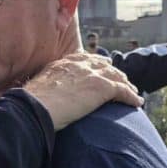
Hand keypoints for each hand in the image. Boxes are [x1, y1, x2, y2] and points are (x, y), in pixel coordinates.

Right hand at [22, 53, 141, 130]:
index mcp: (61, 63)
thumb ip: (44, 89)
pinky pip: (123, 91)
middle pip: (103, 65)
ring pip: (116, 76)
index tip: (102, 67)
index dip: (95, 63)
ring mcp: (91, 74)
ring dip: (125, 84)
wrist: (34, 108)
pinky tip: (137, 102)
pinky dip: (131, 96)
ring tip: (132, 92)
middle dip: (113, 72)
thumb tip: (39, 100)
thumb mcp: (35, 90)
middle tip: (122, 79)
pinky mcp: (101, 87)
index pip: (83, 59)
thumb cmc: (29, 105)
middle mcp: (78, 65)